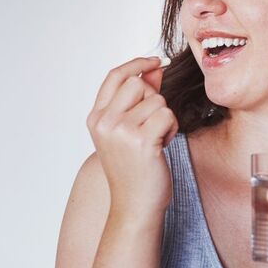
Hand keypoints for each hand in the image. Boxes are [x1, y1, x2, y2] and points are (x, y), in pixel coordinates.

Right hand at [86, 57, 177, 216]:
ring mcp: (120, 131)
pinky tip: (161, 146)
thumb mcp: (130, 129)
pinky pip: (167, 115)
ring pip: (157, 100)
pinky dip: (171, 129)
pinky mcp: (140, 141)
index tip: (155, 61)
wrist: (135, 205)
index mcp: (96, 118)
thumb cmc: (135, 168)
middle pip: (138, 83)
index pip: (115, 76)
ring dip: (164, 118)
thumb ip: (140, 97)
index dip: (136, 63)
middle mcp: (104, 122)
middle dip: (153, 99)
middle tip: (151, 125)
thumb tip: (155, 67)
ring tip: (155, 140)